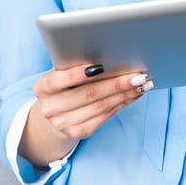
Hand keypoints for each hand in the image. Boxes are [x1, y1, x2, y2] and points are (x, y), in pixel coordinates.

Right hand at [20, 64, 151, 164]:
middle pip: (88, 94)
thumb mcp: (60, 73)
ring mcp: (64, 123)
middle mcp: (50, 108)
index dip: (77, 74)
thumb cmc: (63, 85)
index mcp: (42, 88)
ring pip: (101, 106)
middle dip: (116, 83)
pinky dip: (123, 103)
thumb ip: (74, 65)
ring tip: (142, 83)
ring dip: (125, 94)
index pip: (58, 80)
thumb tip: (108, 55)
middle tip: (137, 74)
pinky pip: (106, 116)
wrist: (55, 112)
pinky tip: (135, 94)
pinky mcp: (79, 131)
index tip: (100, 66)